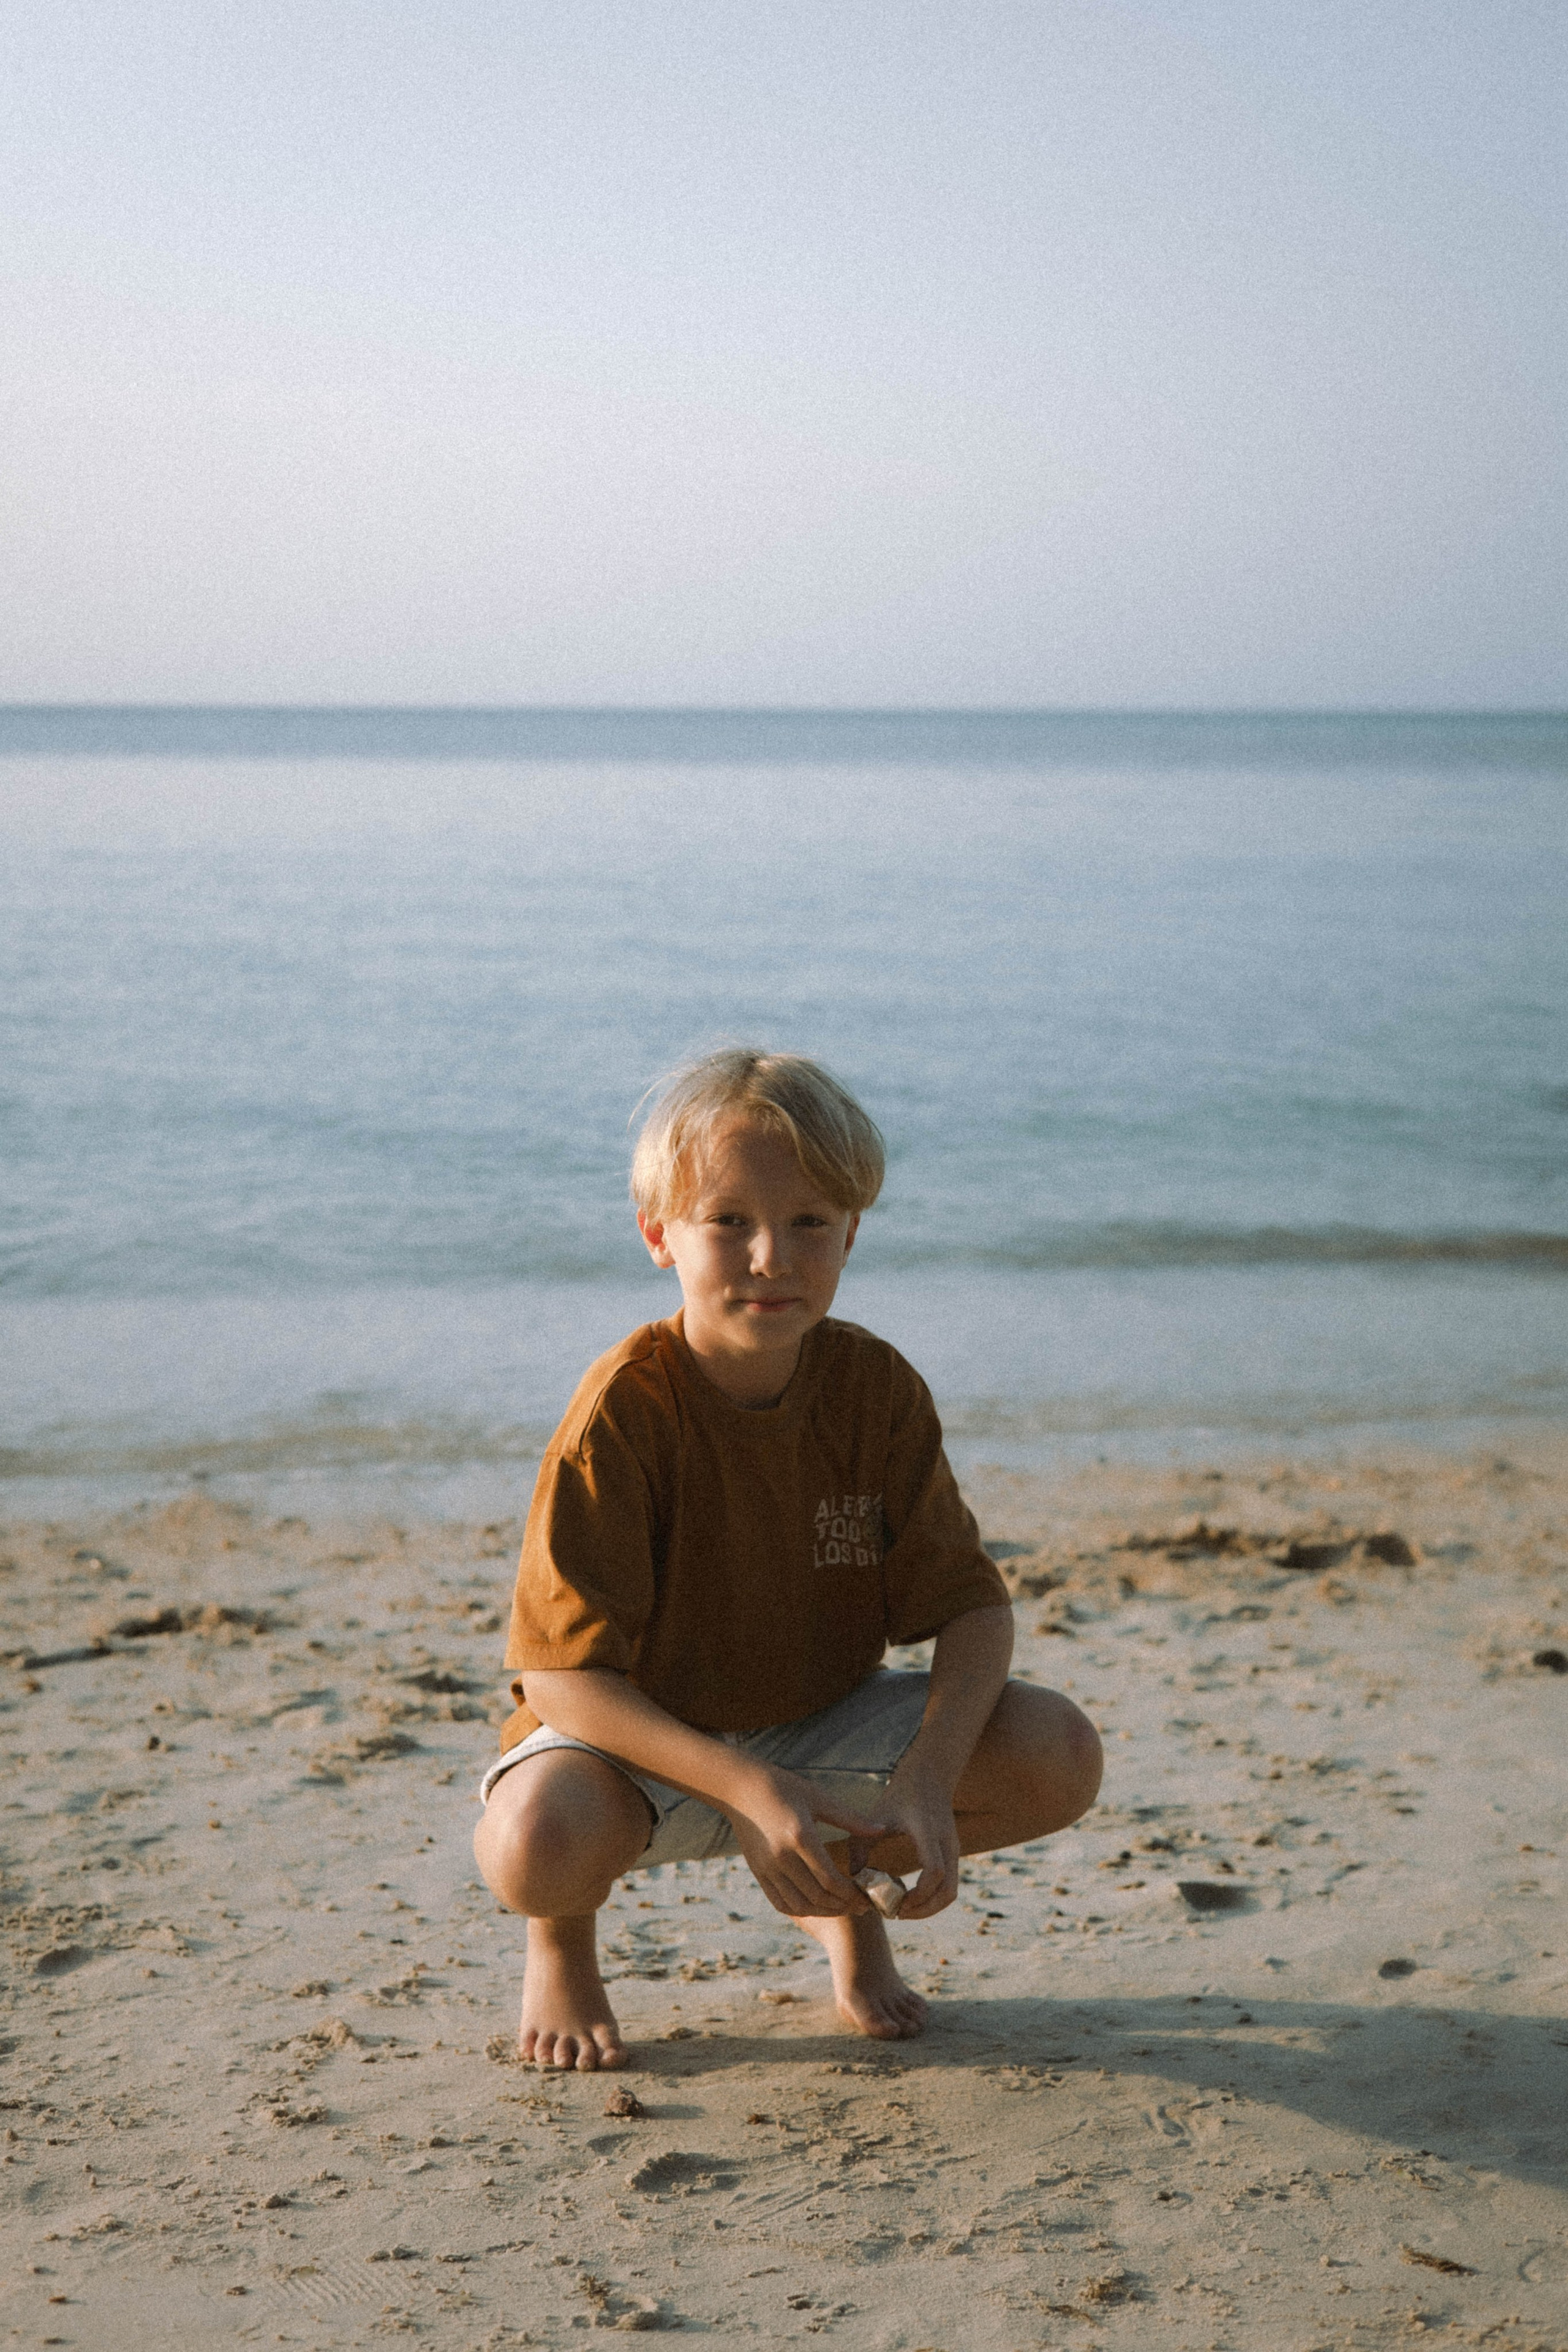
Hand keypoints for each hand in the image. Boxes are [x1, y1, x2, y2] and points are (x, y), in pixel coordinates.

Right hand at [720, 1764, 888, 1917]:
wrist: (739, 1787)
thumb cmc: (784, 1786)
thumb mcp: (819, 1798)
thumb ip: (851, 1818)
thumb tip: (881, 1830)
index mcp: (800, 1836)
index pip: (830, 1880)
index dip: (852, 1893)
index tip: (867, 1894)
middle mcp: (782, 1857)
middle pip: (818, 1897)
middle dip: (843, 1906)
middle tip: (861, 1906)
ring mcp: (767, 1868)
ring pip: (800, 1905)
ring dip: (824, 1911)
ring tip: (842, 1906)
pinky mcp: (758, 1872)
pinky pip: (781, 1903)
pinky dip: (801, 1909)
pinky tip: (817, 1904)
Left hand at [873, 1761, 960, 1918]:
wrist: (929, 1776)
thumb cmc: (898, 1796)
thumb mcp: (874, 1816)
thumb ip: (860, 1846)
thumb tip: (854, 1880)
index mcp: (927, 1830)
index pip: (934, 1870)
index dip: (918, 1894)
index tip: (896, 1902)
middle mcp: (946, 1842)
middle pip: (948, 1890)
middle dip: (924, 1910)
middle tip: (898, 1913)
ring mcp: (953, 1849)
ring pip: (951, 1891)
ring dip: (929, 1908)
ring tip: (903, 1910)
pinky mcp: (953, 1854)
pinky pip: (949, 1885)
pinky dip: (932, 1898)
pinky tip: (909, 1897)